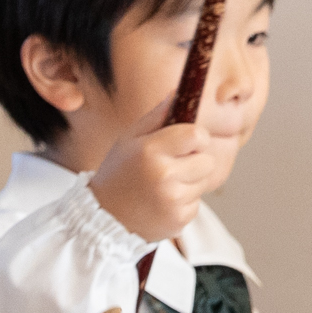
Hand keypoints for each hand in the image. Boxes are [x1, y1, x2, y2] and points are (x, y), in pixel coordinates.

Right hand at [86, 117, 230, 248]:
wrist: (103, 218)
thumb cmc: (118, 174)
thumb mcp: (129, 139)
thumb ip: (156, 116)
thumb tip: (178, 92)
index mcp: (150, 151)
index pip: (197, 136)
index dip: (196, 138)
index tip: (184, 144)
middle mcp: (164, 176)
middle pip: (207, 161)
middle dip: (194, 161)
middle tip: (171, 167)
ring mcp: (172, 201)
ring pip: (203, 183)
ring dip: (189, 183)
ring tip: (163, 186)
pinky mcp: (178, 220)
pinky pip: (196, 204)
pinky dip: (183, 203)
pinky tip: (162, 203)